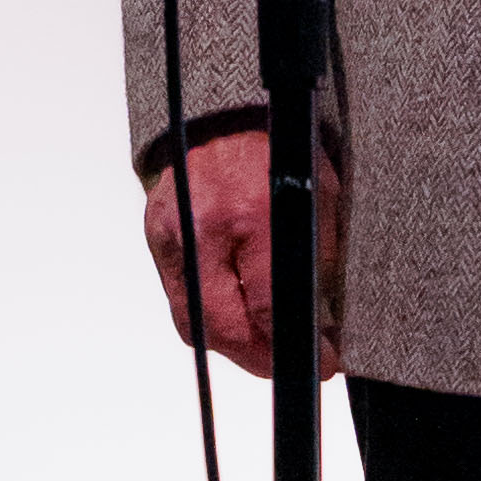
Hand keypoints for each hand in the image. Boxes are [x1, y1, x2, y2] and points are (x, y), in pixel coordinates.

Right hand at [142, 125, 345, 381]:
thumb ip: (320, 259)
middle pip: (225, 327)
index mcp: (253, 213)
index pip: (268, 305)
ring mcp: (173, 237)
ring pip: (197, 325)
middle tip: (291, 364)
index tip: (323, 362)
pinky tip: (236, 323)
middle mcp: (206, 230)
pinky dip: (209, 321)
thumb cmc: (276, 149)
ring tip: (266, 351)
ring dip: (234, 347)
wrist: (223, 116)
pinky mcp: (156, 241)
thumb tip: (324, 320)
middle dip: (263, 359)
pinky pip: (181, 302)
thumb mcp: (319, 195)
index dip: (299, 345)